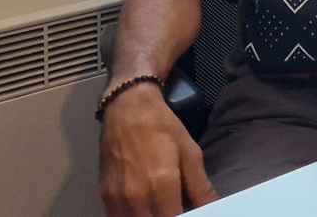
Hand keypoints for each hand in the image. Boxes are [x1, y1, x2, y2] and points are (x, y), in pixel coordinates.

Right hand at [99, 82, 216, 215]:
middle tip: (176, 208)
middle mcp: (136, 197)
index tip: (190, 213)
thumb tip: (212, 207)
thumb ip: (200, 186)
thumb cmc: (162, 128)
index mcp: (161, 185)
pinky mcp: (103, 196)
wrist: (128, 109)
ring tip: (161, 208)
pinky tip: (145, 209)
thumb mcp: (190, 153)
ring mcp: (116, 199)